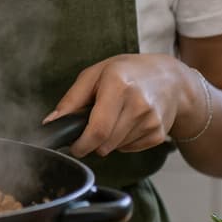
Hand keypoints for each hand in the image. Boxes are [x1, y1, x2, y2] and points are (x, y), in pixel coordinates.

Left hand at [47, 54, 198, 157]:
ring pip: (116, 148)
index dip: (82, 144)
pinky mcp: (158, 134)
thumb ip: (71, 99)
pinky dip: (123, 141)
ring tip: (115, 117)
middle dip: (92, 142)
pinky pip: (129, 148)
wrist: (170, 79)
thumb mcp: (95, 74)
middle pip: (105, 143)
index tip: (74, 146)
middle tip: (92, 126)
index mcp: (118, 84)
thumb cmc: (127, 73)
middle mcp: (138, 104)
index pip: (98, 129)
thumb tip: (51, 122)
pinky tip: (129, 122)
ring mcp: (151, 121)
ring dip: (108, 140)